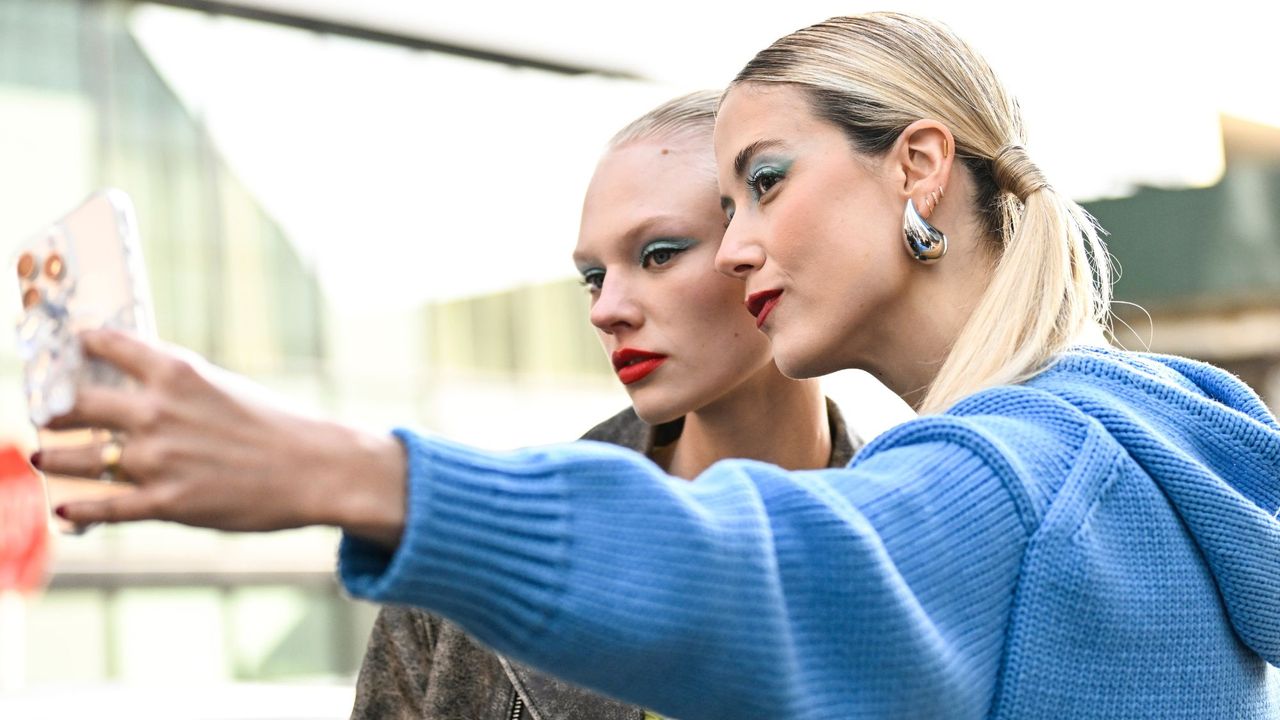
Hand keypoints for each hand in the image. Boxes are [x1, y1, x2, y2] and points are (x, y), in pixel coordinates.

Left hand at [37, 329, 407, 546]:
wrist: (316, 468)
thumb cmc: (273, 425)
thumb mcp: (221, 387)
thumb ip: (174, 386)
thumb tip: (130, 389)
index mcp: (176, 371)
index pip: (104, 345)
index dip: (75, 347)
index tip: (59, 352)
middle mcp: (157, 410)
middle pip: (72, 404)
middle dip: (51, 411)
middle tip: (45, 414)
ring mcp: (158, 459)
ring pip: (75, 458)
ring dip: (52, 458)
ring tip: (43, 456)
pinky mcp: (166, 502)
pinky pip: (103, 508)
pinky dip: (77, 510)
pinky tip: (64, 508)